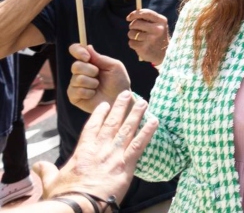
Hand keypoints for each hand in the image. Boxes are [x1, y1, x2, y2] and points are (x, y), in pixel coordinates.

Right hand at [36, 91, 157, 203]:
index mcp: (83, 151)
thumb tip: (37, 166)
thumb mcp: (52, 182)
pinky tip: (154, 121)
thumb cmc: (64, 196)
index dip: (99, 114)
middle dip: (120, 107)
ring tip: (144, 102)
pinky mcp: (127, 165)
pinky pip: (140, 145)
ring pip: (128, 129)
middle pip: (112, 123)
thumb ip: (47, 171)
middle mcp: (100, 149)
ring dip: (136, 114)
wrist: (79, 206)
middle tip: (128, 93)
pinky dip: (148, 132)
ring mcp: (114, 155)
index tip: (105, 104)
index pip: (92, 127)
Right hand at [67, 44, 131, 112]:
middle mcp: (80, 72)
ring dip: (92, 82)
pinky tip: (93, 94)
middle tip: (98, 75)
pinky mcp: (73, 96)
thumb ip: (100, 58)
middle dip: (90, 70)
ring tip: (98, 86)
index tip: (87, 57)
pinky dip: (88, 92)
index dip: (77, 51)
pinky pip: (76, 91)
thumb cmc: (119, 82)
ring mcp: (75, 84)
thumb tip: (87, 47)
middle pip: (75, 65)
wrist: (120, 100)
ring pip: (77, 78)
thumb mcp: (114, 66)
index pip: (76, 50)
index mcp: (89, 62)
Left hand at [127, 10, 169, 64]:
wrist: (165, 53)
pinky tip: (140, 45)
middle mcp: (157, 29)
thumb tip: (132, 15)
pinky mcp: (144, 48)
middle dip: (132, 26)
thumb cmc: (159, 36)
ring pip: (131, 33)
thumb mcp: (159, 25)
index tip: (128, 18)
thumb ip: (148, 19)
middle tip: (135, 29)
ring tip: (139, 38)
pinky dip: (133, 43)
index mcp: (162, 21)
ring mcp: (151, 39)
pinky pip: (131, 42)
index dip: (135, 14)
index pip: (146, 13)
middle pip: (135, 23)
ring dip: (132, 35)